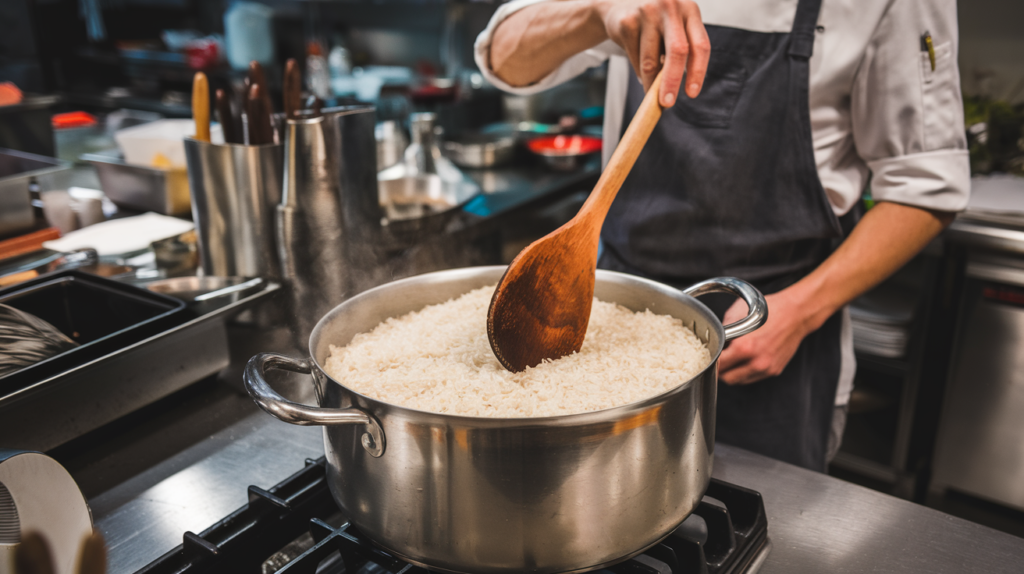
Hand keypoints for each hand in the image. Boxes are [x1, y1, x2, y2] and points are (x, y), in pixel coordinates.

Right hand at [593, 0, 709, 105]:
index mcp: (690, 11)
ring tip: (650, 89)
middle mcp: (671, 7)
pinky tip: (637, 64)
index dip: (698, 71)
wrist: (619, 5)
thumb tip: (675, 89)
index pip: (701, 45)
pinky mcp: (627, 22)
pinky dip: (637, 71)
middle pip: (678, 51)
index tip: (692, 93)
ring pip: (651, 60)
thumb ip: (680, 53)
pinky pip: (633, 59)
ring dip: (650, 82)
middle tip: (667, 103)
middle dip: (672, 81)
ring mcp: (648, 12)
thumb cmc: (654, 25)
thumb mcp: (673, 30)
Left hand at [718, 287, 816, 384]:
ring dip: (733, 373)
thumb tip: (714, 338)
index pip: (718, 365)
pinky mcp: (774, 370)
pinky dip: (746, 372)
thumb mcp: (738, 313)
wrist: (796, 314)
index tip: (708, 358)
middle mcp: (756, 362)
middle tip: (719, 361)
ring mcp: (766, 368)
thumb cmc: (769, 310)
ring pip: (740, 381)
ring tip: (733, 360)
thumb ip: (724, 329)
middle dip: (720, 370)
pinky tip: (747, 360)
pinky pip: (753, 378)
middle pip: (727, 378)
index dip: (710, 361)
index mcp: (744, 348)